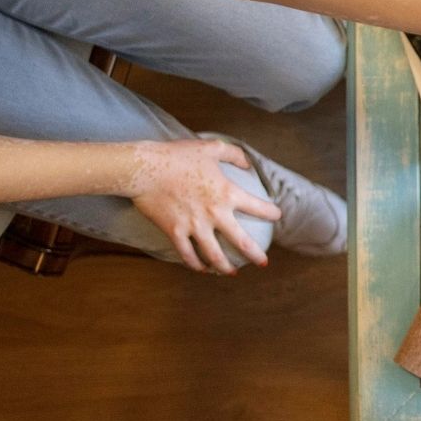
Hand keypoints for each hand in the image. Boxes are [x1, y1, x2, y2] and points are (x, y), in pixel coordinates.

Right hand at [126, 138, 281, 273]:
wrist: (144, 168)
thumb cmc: (177, 155)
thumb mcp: (211, 148)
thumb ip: (233, 154)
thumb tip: (248, 163)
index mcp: (227, 193)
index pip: (257, 207)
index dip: (270, 213)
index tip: (276, 216)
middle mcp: (215, 214)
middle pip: (241, 242)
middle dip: (255, 255)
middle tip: (263, 263)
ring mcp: (195, 226)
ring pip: (215, 255)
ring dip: (225, 267)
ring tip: (232, 272)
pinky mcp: (175, 232)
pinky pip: (188, 255)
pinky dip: (196, 264)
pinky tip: (202, 269)